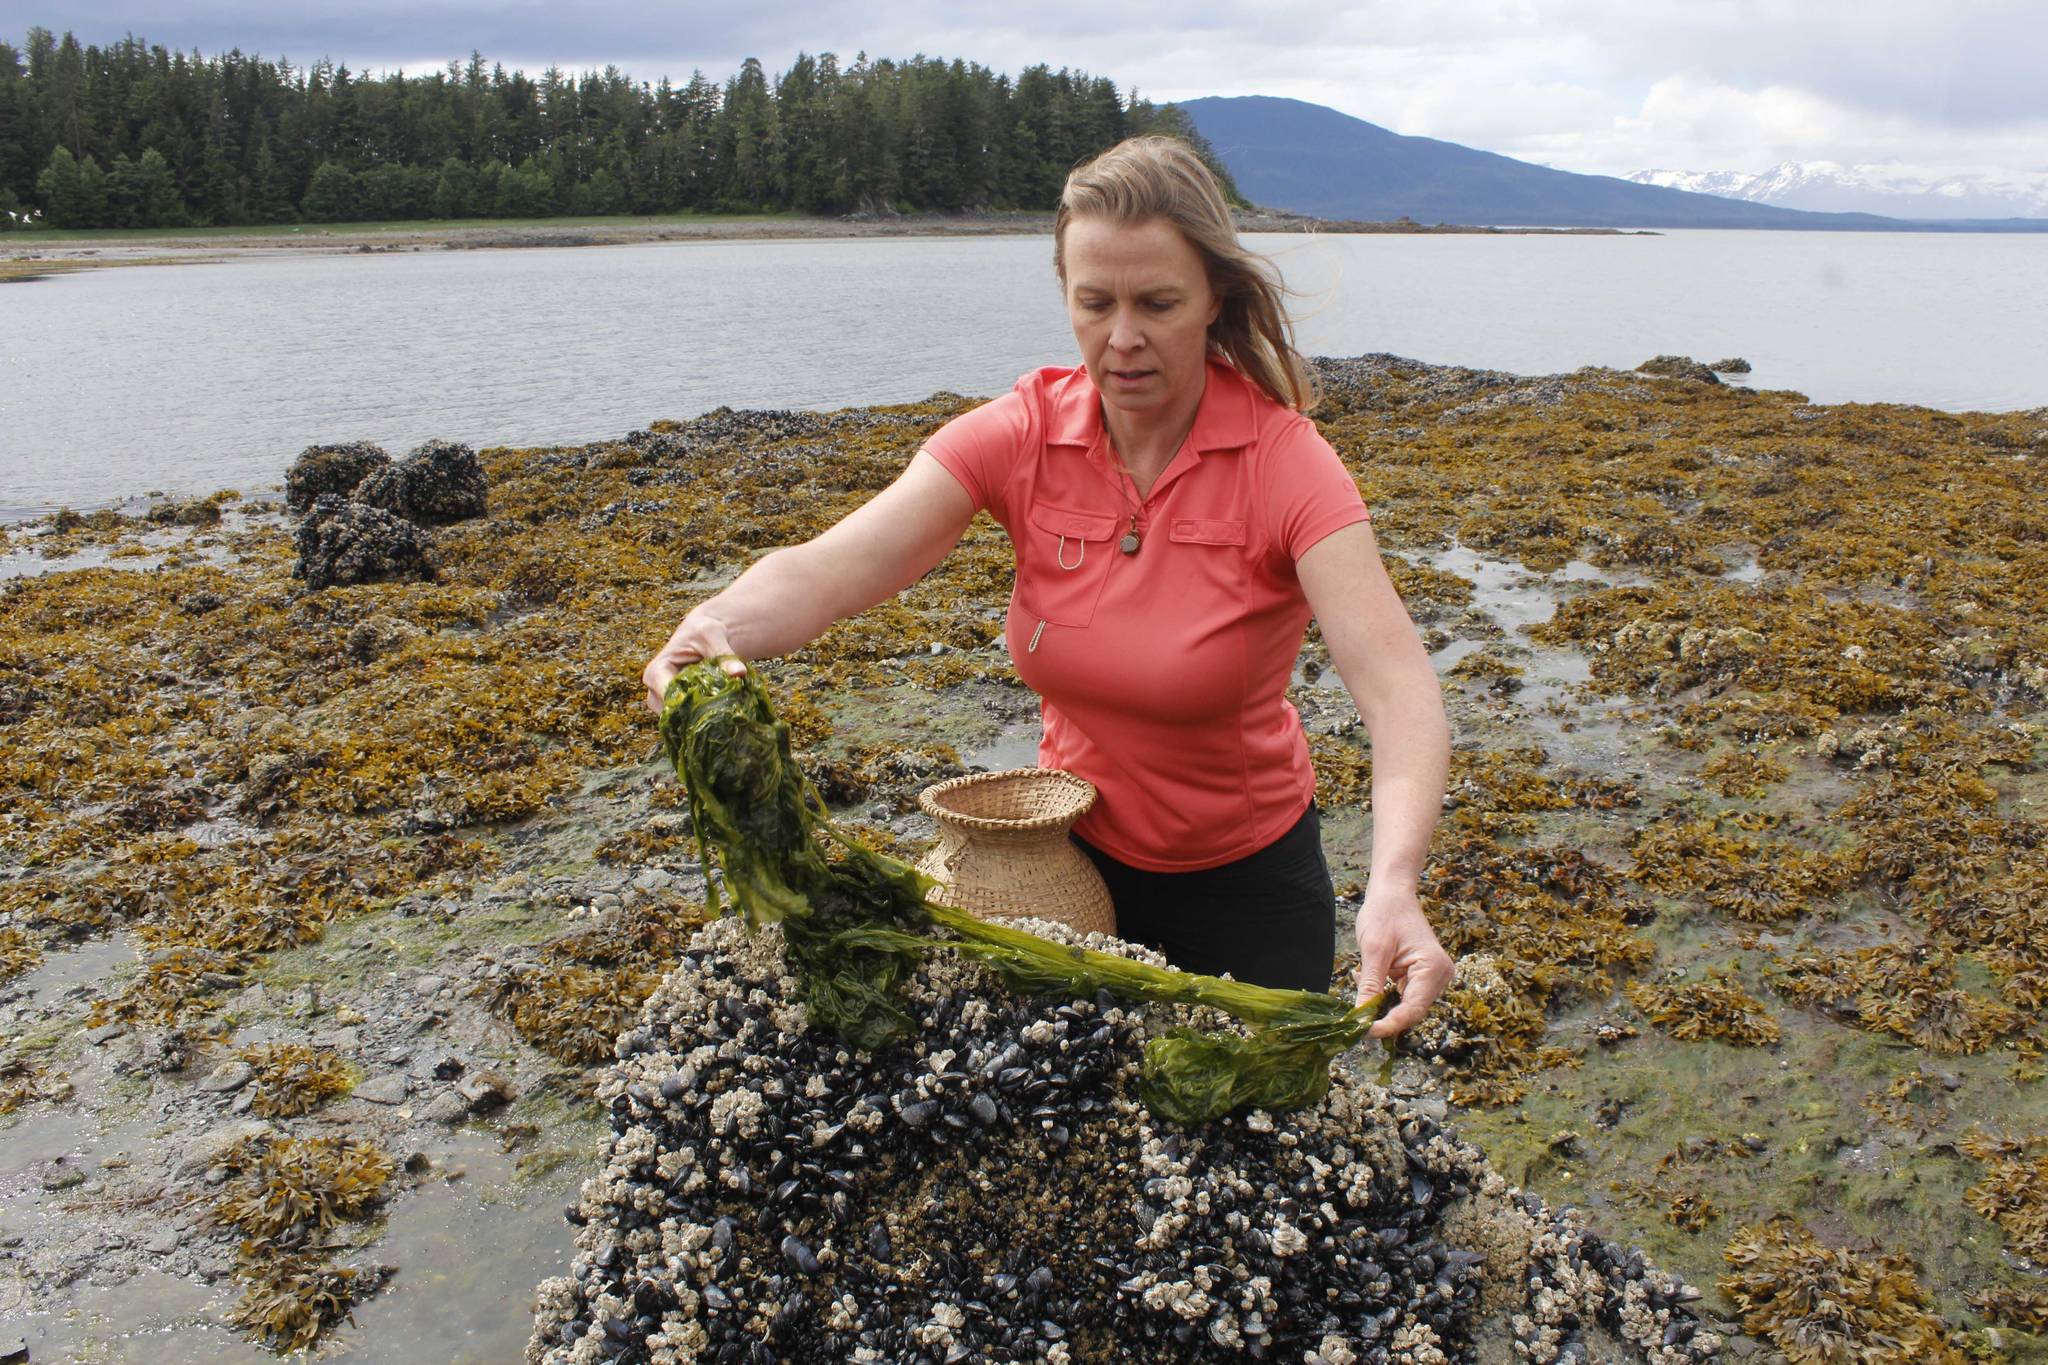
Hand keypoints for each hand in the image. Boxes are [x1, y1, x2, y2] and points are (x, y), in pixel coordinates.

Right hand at [642, 611, 746, 711]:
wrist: (706, 635)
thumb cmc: (704, 630)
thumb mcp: (713, 635)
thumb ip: (724, 654)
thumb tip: (740, 673)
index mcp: (656, 672)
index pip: (668, 695)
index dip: (690, 701)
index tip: (716, 701)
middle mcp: (655, 692)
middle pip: (674, 713)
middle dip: (698, 713)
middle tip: (725, 711)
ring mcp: (667, 704)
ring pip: (682, 721)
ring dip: (703, 718)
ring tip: (726, 711)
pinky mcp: (680, 710)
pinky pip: (690, 721)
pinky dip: (706, 718)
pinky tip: (724, 714)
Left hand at [1352, 884, 1454, 1038]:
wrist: (1392, 893)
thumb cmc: (1384, 913)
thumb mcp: (1373, 950)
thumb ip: (1370, 987)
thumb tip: (1361, 1019)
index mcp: (1432, 968)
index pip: (1412, 1010)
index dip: (1388, 1025)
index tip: (1364, 1032)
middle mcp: (1439, 976)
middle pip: (1410, 1011)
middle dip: (1382, 1014)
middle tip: (1354, 1016)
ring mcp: (1432, 977)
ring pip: (1404, 1005)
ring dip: (1380, 1001)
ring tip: (1360, 977)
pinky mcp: (1421, 976)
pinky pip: (1401, 995)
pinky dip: (1382, 991)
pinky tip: (1367, 973)